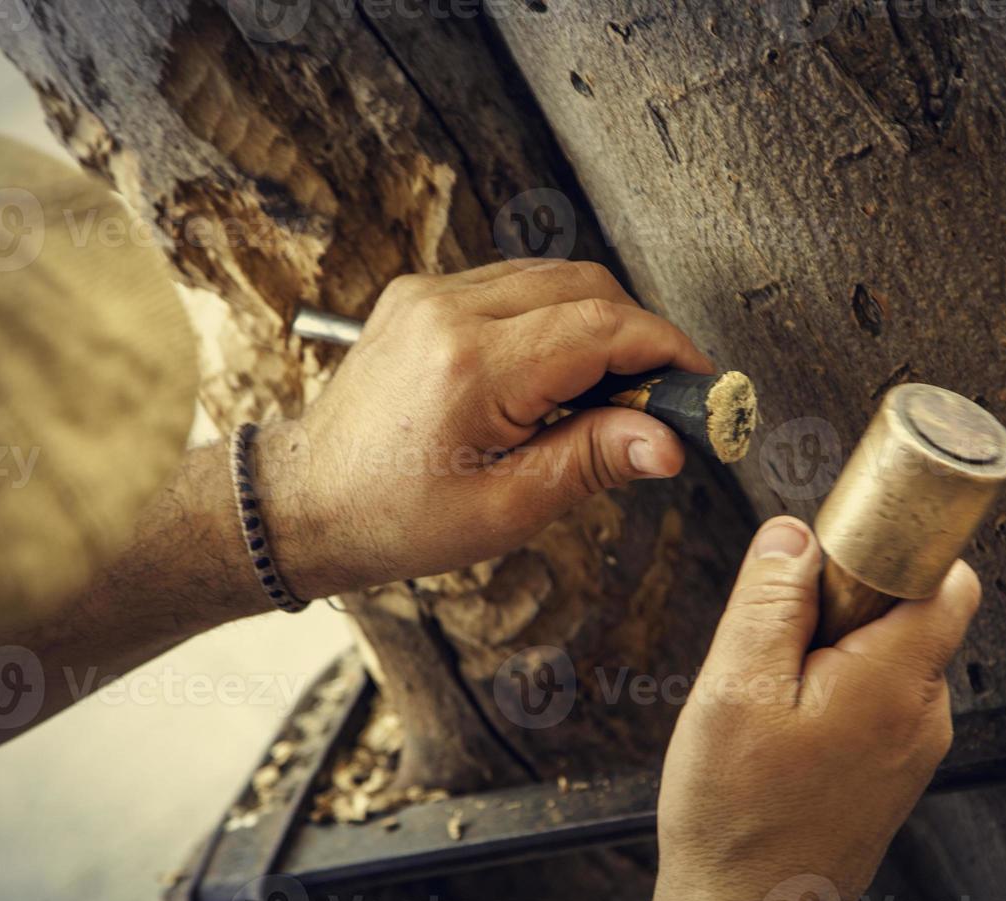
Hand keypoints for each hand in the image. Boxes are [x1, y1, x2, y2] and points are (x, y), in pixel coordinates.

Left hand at [257, 260, 712, 596]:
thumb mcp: (505, 507)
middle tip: (657, 396)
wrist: (306, 500)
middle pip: (585, 285)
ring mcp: (429, 294)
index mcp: (473, 365)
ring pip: (552, 278)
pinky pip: (512, 285)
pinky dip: (552, 318)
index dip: (665, 349)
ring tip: (604, 394)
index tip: (699, 382)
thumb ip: (591, 460)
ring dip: (596, 323)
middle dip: (637, 334)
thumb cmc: (395, 517)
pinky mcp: (420, 294)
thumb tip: (668, 441)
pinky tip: (553, 376)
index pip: (602, 325)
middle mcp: (449, 309)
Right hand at [629, 517, 980, 900]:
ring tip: (770, 695)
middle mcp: (924, 716)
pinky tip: (780, 727)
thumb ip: (770, 599)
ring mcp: (912, 749)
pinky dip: (831, 691)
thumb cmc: (738, 818)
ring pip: (884, 655)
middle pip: (907, 610)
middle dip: (842, 601)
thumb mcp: (735, 687)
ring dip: (830, 650)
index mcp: (898, 683)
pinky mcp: (891, 772)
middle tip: (774, 636)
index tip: (841, 543)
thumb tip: (794, 533)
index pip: (945, 576)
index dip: (896, 544)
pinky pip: (873, 698)